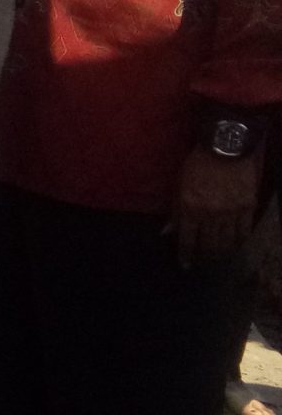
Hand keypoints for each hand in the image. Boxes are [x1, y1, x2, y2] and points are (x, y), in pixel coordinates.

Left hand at [171, 144, 262, 265]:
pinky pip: (244, 231)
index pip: (187, 240)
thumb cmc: (197, 165)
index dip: (185, 255)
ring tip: (218, 256)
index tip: (185, 265)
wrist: (225, 149)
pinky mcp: (247, 208)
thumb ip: (175, 211)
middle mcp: (210, 215)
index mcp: (190, 209)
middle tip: (203, 261)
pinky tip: (236, 245)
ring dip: (221, 251)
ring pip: (226, 241)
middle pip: (208, 244)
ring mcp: (230, 213)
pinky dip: (240, 241)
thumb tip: (167, 231)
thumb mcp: (178, 186)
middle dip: (204, 255)